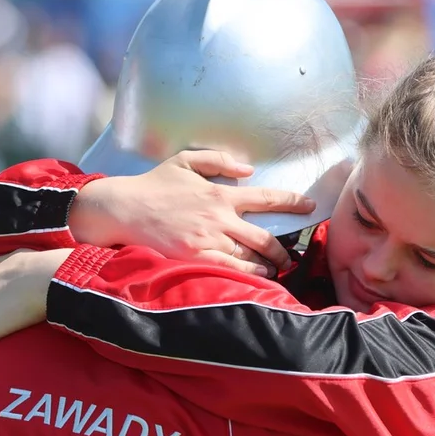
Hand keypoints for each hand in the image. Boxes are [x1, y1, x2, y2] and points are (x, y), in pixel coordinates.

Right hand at [72, 150, 314, 276]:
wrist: (125, 208)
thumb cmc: (154, 184)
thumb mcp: (185, 160)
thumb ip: (219, 160)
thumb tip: (248, 168)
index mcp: (220, 193)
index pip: (266, 198)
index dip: (292, 202)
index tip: (309, 207)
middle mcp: (219, 217)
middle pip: (263, 235)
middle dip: (282, 247)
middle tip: (291, 254)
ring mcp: (208, 239)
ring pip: (249, 254)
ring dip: (268, 262)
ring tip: (277, 267)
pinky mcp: (195, 256)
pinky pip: (230, 267)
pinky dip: (249, 272)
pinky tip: (260, 275)